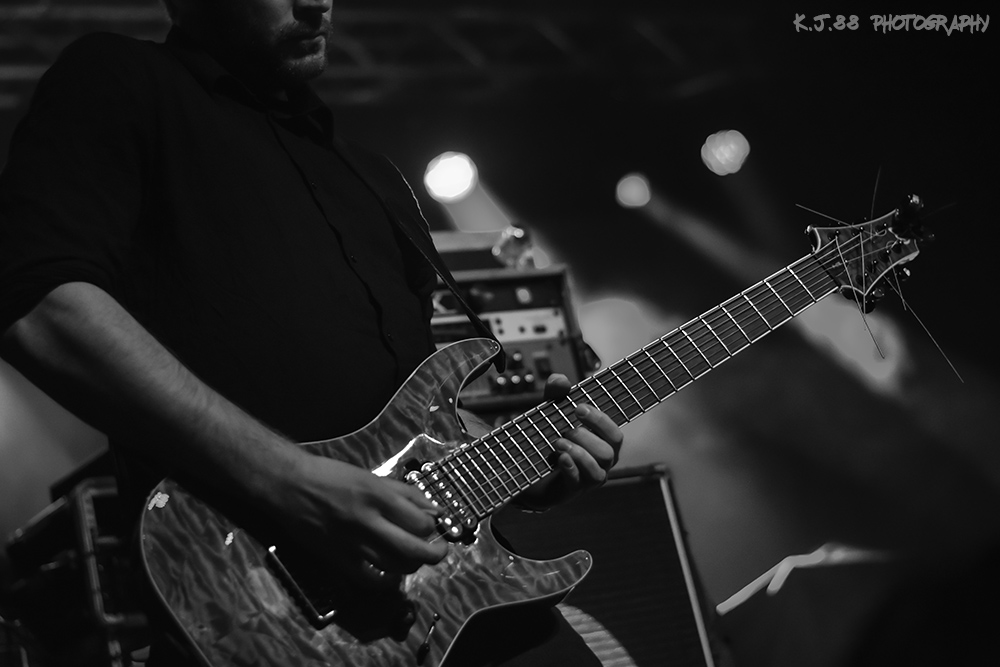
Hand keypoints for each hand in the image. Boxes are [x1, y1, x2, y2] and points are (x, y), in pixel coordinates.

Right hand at [275, 454, 448, 578]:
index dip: (434, 526)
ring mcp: (353, 544)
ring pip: (397, 567)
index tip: (433, 523)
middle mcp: (369, 522)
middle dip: (436, 553)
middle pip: (415, 550)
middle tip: (440, 549)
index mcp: (379, 496)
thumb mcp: (372, 477)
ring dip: (413, 564)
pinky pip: (371, 580)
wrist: (290, 486)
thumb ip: (405, 493)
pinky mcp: (338, 560)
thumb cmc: (332, 476)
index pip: (421, 522)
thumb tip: (433, 509)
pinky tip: (390, 573)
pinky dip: (387, 580)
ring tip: (413, 556)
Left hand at [514, 373, 623, 510]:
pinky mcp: (572, 490)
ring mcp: (588, 479)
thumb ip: (556, 396)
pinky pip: (578, 483)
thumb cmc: (552, 440)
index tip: (579, 408)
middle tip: (565, 428)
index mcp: (603, 444)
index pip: (615, 434)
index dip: (600, 421)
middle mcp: (602, 463)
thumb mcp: (552, 414)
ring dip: (578, 454)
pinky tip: (559, 458)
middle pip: (608, 453)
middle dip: (587, 438)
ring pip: (598, 471)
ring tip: (558, 442)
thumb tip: (560, 380)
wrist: (531, 469)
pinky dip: (570, 468)